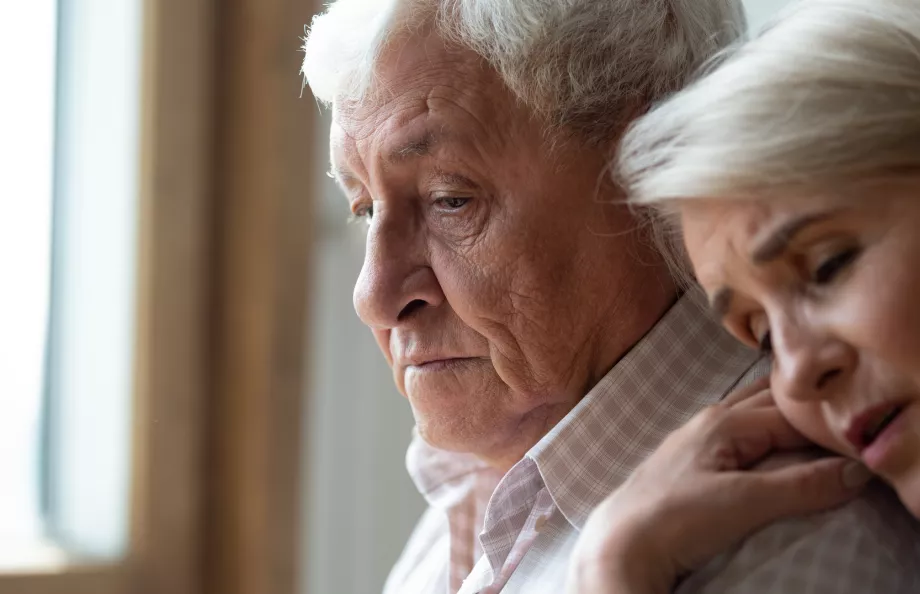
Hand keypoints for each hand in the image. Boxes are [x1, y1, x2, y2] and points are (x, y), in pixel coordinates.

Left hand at [567, 379, 872, 593]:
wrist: (621, 542)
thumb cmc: (673, 517)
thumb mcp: (743, 502)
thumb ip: (800, 485)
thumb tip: (853, 472)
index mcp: (724, 421)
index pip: (791, 413)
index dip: (826, 427)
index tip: (855, 442)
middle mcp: (710, 420)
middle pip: (770, 404)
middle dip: (806, 413)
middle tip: (840, 430)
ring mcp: (698, 440)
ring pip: (752, 416)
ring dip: (782, 420)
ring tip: (813, 433)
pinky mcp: (692, 463)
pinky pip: (738, 436)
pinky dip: (763, 436)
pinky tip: (768, 448)